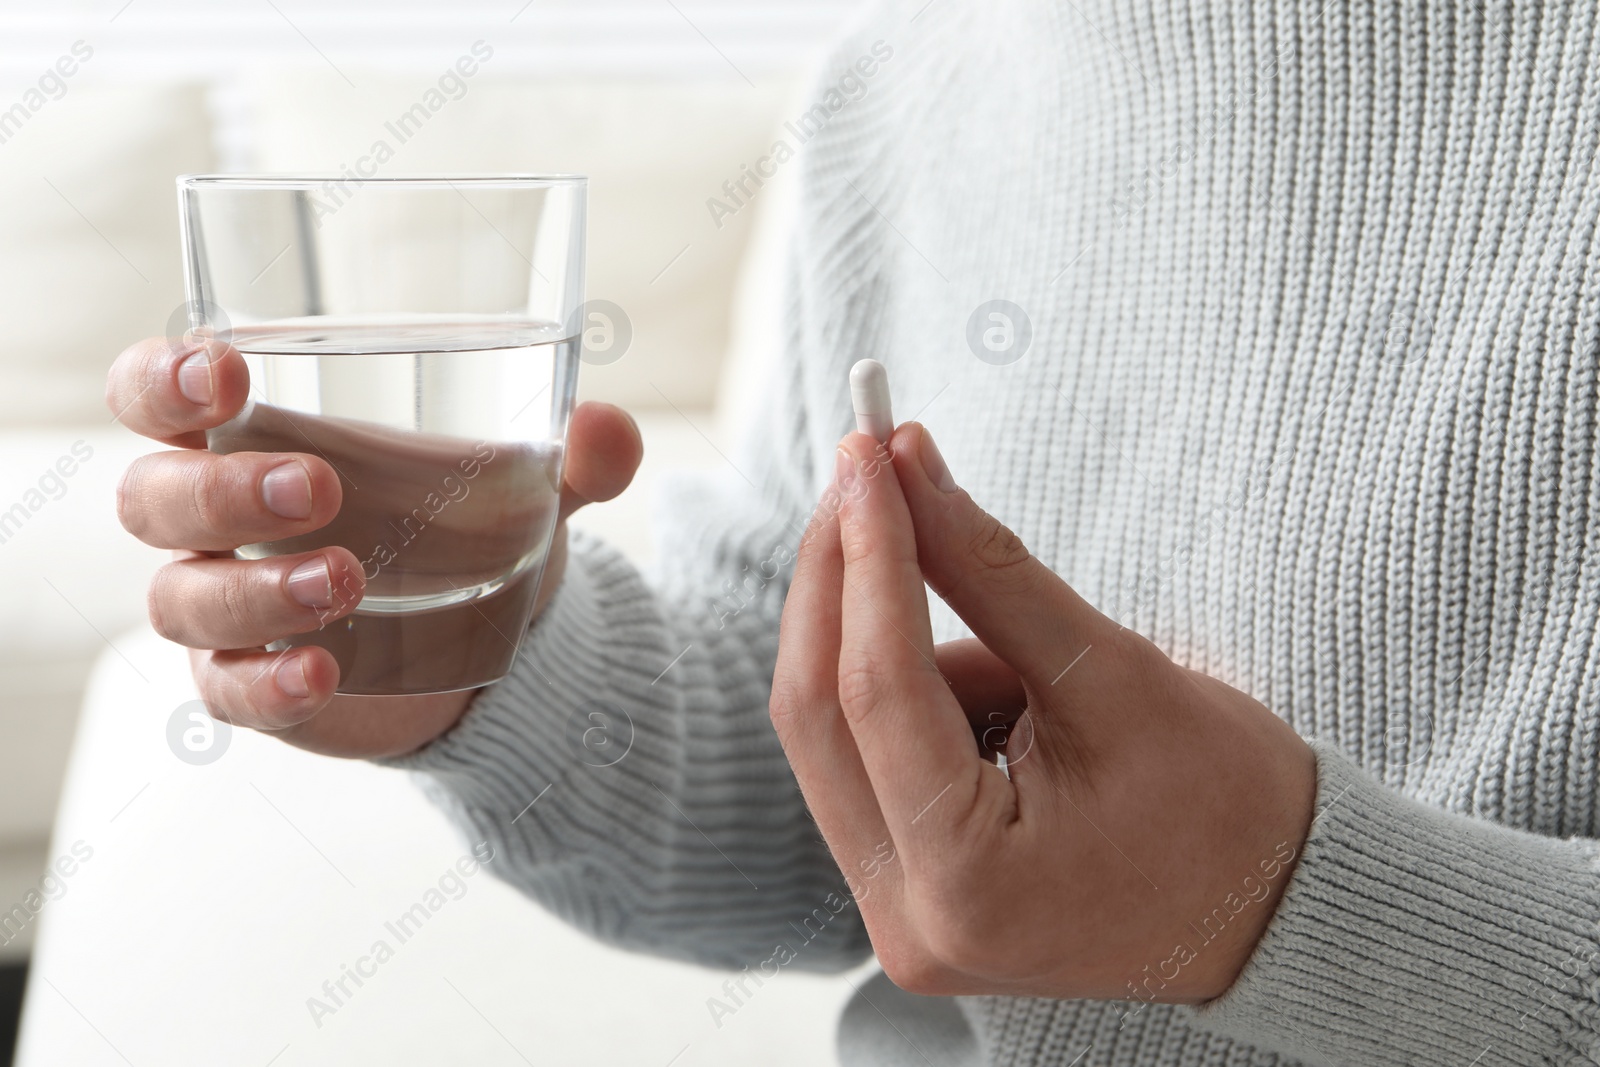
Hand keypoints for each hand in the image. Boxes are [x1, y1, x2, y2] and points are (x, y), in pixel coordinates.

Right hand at [107, 336, 640, 757]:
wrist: (490, 636)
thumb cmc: (467, 519)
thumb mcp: (523, 480)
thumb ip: (572, 454)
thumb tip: (609, 431)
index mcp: (251, 433)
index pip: (154, 392)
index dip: (160, 378)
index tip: (223, 370)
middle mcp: (213, 517)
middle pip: (152, 495)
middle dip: (221, 488)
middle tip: (318, 487)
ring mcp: (224, 605)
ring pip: (181, 597)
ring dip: (254, 589)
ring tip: (347, 581)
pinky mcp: (252, 682)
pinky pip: (226, 690)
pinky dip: (267, 683)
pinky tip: (321, 672)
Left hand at [769, 424, 1314, 1003]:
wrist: (1279, 912)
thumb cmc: (1230, 805)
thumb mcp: (1116, 674)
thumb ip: (992, 572)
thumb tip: (905, 468)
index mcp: (970, 887)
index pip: (878, 689)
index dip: (869, 554)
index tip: (868, 452)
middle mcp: (909, 925)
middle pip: (817, 715)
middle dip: (839, 580)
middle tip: (870, 472)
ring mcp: (898, 921)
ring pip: (833, 734)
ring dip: (887, 643)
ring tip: (1024, 663)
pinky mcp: (905, 895)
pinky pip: (866, 761)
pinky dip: (909, 695)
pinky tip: (1008, 709)